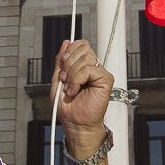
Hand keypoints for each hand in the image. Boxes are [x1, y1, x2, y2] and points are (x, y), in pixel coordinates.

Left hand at [51, 39, 112, 154]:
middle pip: (82, 47)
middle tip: (65, 80)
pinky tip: (75, 91)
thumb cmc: (68, 106)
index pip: (79, 45)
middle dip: (68, 63)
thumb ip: (61, 60)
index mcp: (83, 65)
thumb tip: (66, 42)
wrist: (75, 122)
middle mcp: (93, 67)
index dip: (68, 52)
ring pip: (85, 58)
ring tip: (70, 88)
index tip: (62, 69)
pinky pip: (89, 69)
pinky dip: (77, 80)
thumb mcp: (58, 79)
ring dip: (71, 74)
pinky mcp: (106, 79)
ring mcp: (100, 73)